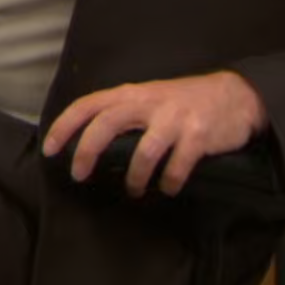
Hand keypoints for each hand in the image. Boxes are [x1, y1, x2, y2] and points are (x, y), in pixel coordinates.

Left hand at [41, 72, 268, 197]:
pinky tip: (167, 187)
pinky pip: (177, 166)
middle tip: (78, 175)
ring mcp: (175, 118)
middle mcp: (150, 102)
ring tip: (133, 190)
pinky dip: (169, 182)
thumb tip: (91, 143)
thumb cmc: (184, 102)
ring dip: (134, 177)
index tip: (49, 149)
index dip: (65, 126)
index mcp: (132, 93)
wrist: (235, 95)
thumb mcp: (149, 98)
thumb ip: (123, 113)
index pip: (88, 105)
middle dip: (87, 151)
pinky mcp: (199, 136)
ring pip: (143, 151)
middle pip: (106, 123)